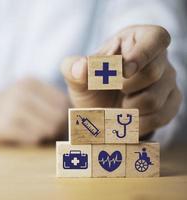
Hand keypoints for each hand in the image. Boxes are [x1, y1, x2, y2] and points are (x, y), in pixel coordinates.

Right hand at [0, 78, 68, 144]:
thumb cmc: (5, 111)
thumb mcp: (25, 98)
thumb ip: (49, 106)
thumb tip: (76, 122)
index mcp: (30, 82)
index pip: (64, 103)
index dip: (65, 118)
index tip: (57, 127)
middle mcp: (22, 90)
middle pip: (60, 116)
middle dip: (57, 129)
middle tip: (47, 134)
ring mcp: (11, 106)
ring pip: (48, 128)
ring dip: (43, 136)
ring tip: (32, 134)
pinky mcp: (2, 124)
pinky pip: (33, 138)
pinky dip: (30, 142)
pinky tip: (20, 137)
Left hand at [61, 25, 181, 137]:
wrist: (100, 111)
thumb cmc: (91, 84)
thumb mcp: (77, 75)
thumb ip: (74, 68)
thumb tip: (81, 67)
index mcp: (136, 39)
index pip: (155, 38)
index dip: (142, 54)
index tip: (123, 70)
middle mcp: (158, 58)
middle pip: (153, 72)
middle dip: (125, 86)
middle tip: (112, 89)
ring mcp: (168, 81)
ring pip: (154, 99)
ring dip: (128, 108)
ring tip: (118, 104)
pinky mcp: (171, 103)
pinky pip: (160, 117)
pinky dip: (136, 123)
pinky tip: (126, 118)